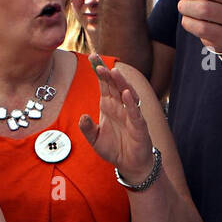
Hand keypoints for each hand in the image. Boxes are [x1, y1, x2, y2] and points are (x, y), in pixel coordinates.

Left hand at [79, 55, 155, 181]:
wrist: (130, 164)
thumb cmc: (114, 148)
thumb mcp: (95, 139)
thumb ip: (87, 128)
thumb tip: (83, 117)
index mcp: (108, 105)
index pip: (104, 84)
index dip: (99, 70)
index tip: (92, 57)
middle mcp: (120, 106)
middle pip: (114, 85)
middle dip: (107, 72)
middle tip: (98, 62)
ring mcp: (130, 114)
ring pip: (127, 94)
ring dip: (121, 83)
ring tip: (114, 72)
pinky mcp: (139, 126)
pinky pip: (135, 112)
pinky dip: (131, 103)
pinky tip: (126, 94)